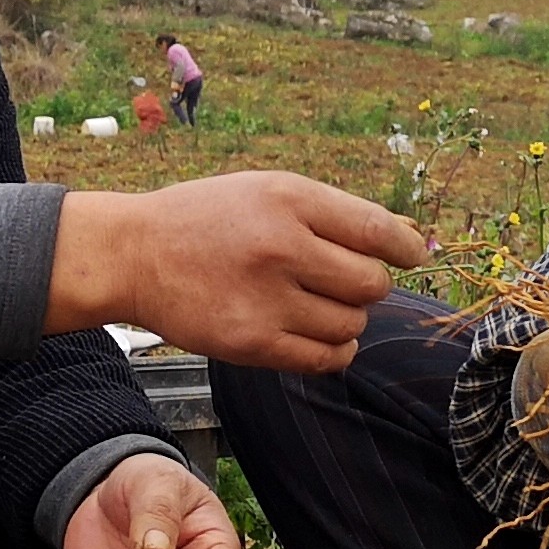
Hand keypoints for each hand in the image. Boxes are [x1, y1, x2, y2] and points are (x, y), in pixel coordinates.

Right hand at [49, 173, 427, 369]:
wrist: (134, 254)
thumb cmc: (210, 219)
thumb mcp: (268, 190)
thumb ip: (333, 213)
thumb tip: (409, 239)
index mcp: (289, 199)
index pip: (377, 230)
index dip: (407, 248)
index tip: (414, 256)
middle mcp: (281, 247)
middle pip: (371, 284)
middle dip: (367, 284)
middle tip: (339, 280)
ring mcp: (266, 299)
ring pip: (353, 324)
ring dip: (348, 318)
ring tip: (317, 304)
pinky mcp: (252, 343)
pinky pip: (327, 358)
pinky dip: (335, 350)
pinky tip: (318, 334)